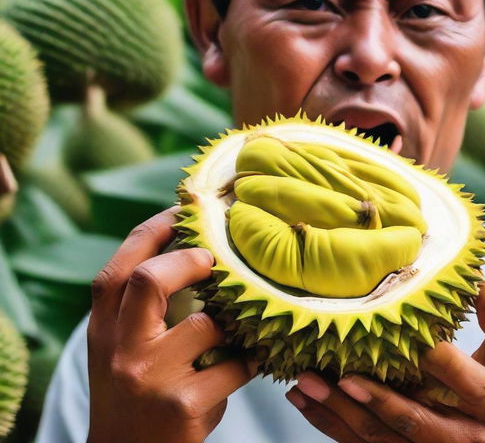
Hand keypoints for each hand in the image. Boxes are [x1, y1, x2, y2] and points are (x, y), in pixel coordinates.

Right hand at [87, 207, 256, 442]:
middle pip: (148, 279)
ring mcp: (150, 378)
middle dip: (190, 259)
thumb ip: (142, 306)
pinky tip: (249, 361)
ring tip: (240, 327)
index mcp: (103, 329)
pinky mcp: (183, 405)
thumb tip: (194, 247)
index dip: (155, 229)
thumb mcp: (121, 347)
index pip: (121, 266)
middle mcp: (120, 349)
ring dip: (232, 323)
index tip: (183, 209)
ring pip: (207, 324)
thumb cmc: (134, 392)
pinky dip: (249, 359)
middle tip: (214, 260)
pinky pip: (234, 364)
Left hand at [286, 282, 484, 442]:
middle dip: (380, 399)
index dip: (447, 363)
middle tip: (346, 374)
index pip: (474, 384)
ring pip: (383, 440)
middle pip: (419, 423)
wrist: (482, 435)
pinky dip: (329, 423)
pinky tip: (302, 399)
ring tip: (306, 382)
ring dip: (341, 411)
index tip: (420, 338)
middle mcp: (469, 441)